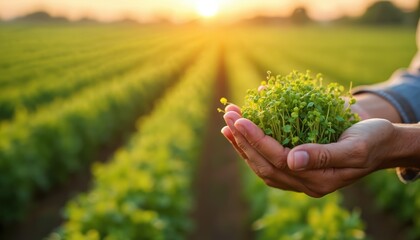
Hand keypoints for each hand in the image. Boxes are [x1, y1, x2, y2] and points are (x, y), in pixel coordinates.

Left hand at [221, 104, 398, 196]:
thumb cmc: (373, 141)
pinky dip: (254, 146)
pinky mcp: (299, 169)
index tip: (239, 119)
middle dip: (242, 139)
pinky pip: (271, 160)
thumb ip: (324, 155)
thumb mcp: (355, 147)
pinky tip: (243, 132)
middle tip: (228, 114)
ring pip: (263, 165)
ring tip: (228, 124)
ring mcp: (301, 178)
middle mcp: (305, 183)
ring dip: (243, 144)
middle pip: (264, 163)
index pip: (278, 159)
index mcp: (318, 179)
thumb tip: (292, 161)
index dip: (256, 139)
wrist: (383, 145)